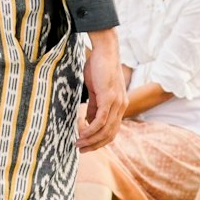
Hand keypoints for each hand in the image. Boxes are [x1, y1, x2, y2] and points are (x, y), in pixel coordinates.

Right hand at [79, 31, 126, 151]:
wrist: (105, 50)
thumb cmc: (99, 67)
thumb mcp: (96, 90)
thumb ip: (94, 106)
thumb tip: (88, 120)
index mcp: (119, 105)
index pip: (112, 130)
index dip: (99, 141)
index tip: (86, 145)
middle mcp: (121, 106)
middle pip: (110, 134)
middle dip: (95, 145)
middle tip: (80, 149)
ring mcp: (116, 103)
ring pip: (105, 130)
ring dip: (91, 139)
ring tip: (78, 142)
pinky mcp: (109, 98)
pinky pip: (101, 120)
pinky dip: (91, 129)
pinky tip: (81, 131)